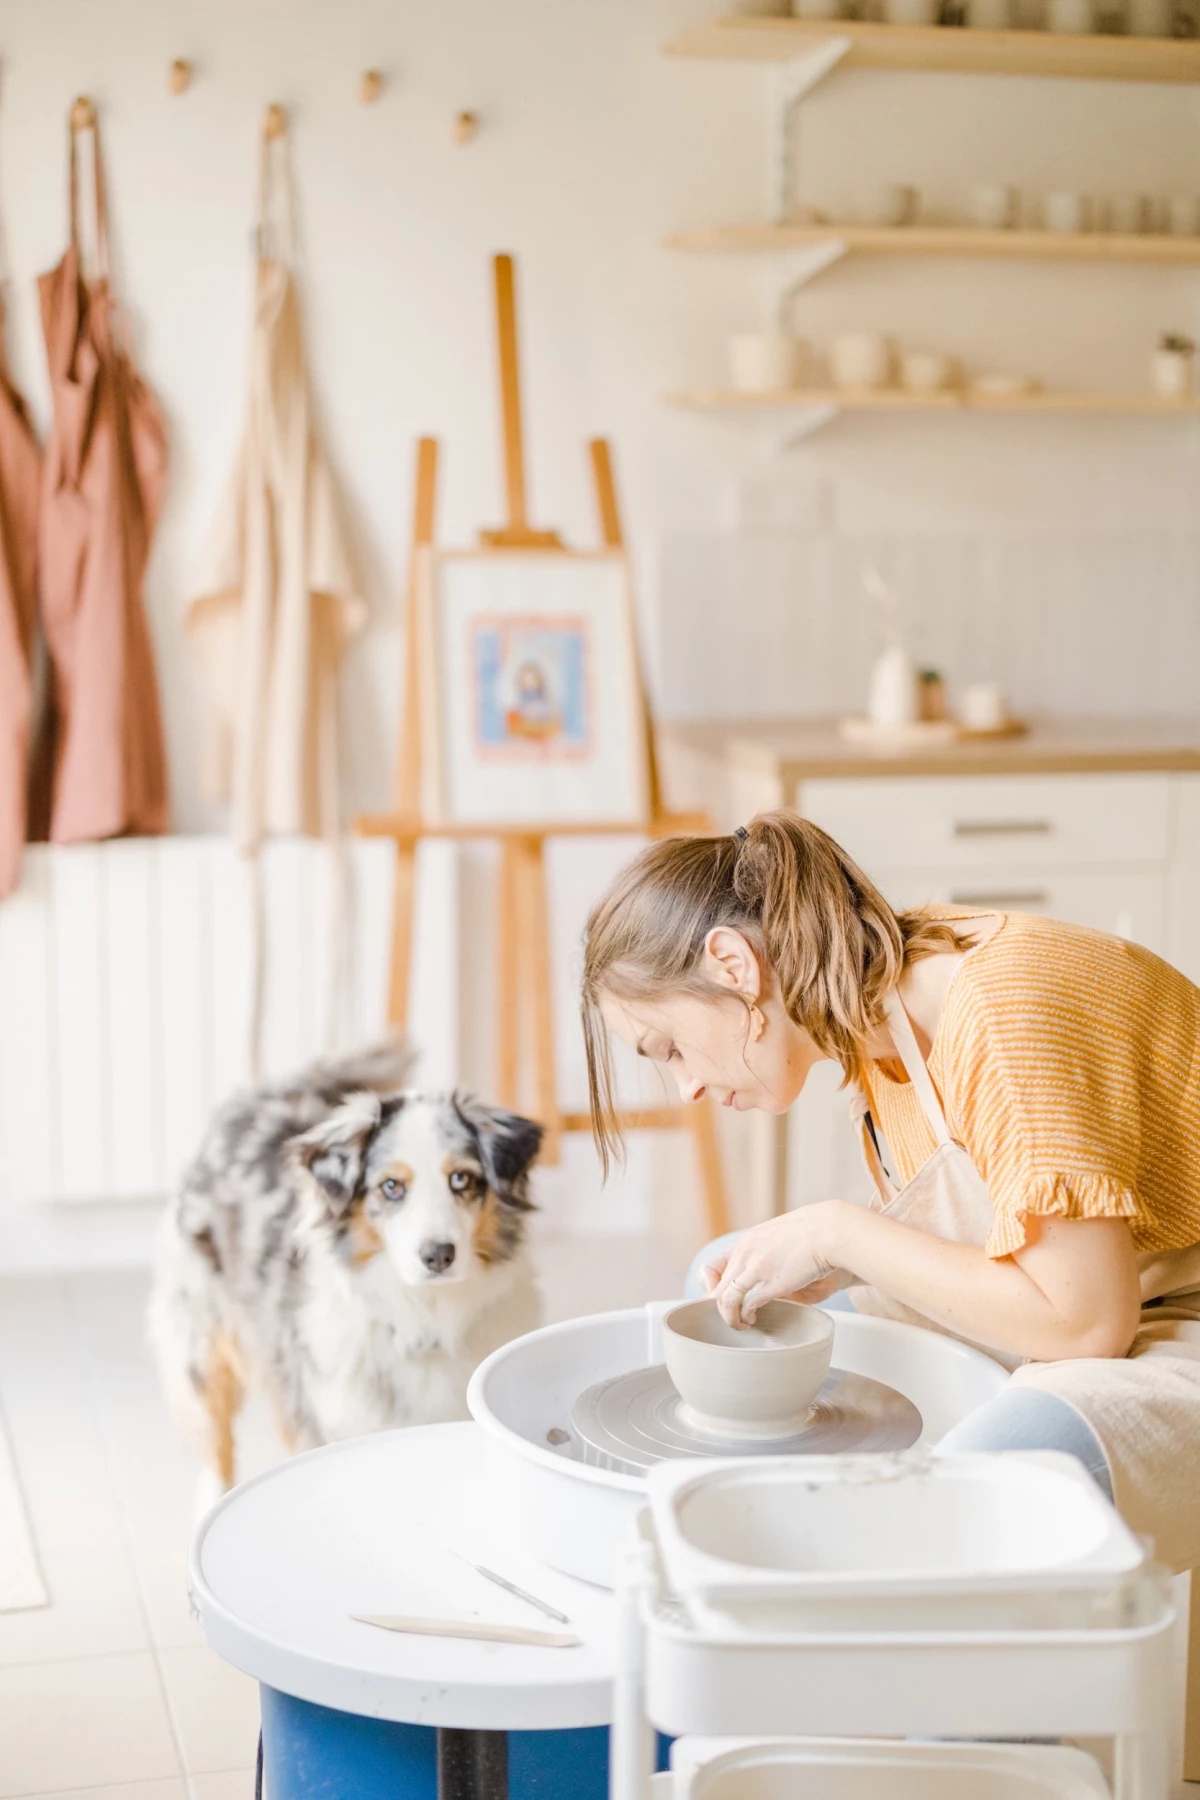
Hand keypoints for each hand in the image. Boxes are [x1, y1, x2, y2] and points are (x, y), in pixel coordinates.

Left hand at [700, 1203, 847, 1327]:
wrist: (830, 1230)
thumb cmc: (811, 1233)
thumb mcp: (776, 1236)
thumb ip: (763, 1252)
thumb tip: (758, 1273)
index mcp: (745, 1242)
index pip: (710, 1268)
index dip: (710, 1288)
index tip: (721, 1299)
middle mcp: (745, 1253)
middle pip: (717, 1289)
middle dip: (722, 1309)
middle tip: (733, 1318)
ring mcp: (756, 1267)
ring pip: (727, 1299)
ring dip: (731, 1317)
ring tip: (742, 1325)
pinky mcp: (772, 1282)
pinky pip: (748, 1305)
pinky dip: (746, 1316)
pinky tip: (754, 1320)